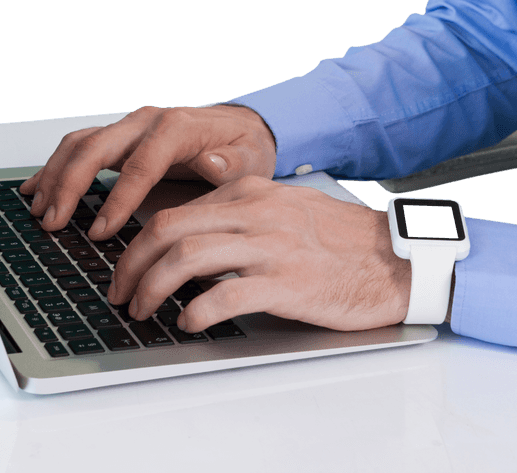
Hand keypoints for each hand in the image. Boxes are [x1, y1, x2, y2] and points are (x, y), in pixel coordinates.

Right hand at [20, 105, 275, 236]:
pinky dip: (54, 167)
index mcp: (177, 128)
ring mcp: (129, 128)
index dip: (119, 198)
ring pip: (80, 144)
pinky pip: (78, 147)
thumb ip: (233, 165)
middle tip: (54, 222)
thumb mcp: (251, 159)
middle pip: (96, 147)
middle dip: (70, 185)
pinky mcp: (119, 138)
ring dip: (55, 177)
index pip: (141, 164)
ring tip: (41, 212)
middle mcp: (146, 122)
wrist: (241, 129)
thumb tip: (213, 164)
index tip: (102, 231)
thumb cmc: (244, 148)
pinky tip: (35, 189)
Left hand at [108, 176, 412, 332]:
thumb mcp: (286, 211)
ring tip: (141, 310)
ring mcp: (271, 247)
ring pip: (187, 257)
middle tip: (119, 291)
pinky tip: (187, 322)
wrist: (397, 259)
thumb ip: (241, 219)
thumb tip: (190, 243)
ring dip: (152, 287)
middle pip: (169, 229)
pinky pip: (225, 294)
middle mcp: (257, 214)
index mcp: (252, 194)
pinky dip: (195, 310)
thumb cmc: (342, 241)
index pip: (175, 212)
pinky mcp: (287, 283)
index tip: (126, 266)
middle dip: (130, 264)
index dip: (137, 243)